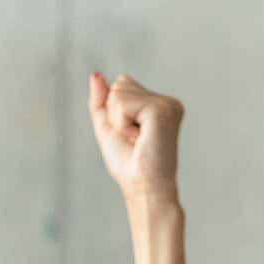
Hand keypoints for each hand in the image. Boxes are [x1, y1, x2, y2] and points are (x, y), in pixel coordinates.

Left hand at [88, 73, 182, 201]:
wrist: (144, 189)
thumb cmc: (129, 165)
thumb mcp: (109, 128)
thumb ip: (101, 101)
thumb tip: (95, 75)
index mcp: (160, 104)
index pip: (122, 85)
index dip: (114, 113)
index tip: (131, 137)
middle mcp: (167, 102)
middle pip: (120, 85)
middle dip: (115, 115)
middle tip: (133, 140)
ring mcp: (167, 104)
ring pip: (119, 92)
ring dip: (119, 122)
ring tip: (136, 141)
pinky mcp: (161, 110)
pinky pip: (123, 103)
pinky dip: (122, 124)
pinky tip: (139, 139)